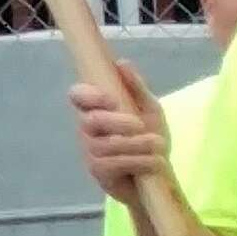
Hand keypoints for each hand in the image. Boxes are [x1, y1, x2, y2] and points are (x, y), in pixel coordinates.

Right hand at [71, 63, 166, 201]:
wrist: (158, 173)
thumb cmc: (149, 136)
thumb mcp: (149, 109)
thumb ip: (136, 87)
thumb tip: (121, 63)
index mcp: (96, 108)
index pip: (77, 95)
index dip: (88, 95)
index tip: (112, 99)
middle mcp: (87, 129)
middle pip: (91, 120)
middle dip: (117, 122)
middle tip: (141, 125)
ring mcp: (90, 152)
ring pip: (106, 145)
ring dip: (136, 144)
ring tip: (159, 145)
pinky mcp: (99, 172)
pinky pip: (113, 164)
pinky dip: (138, 161)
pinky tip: (155, 162)